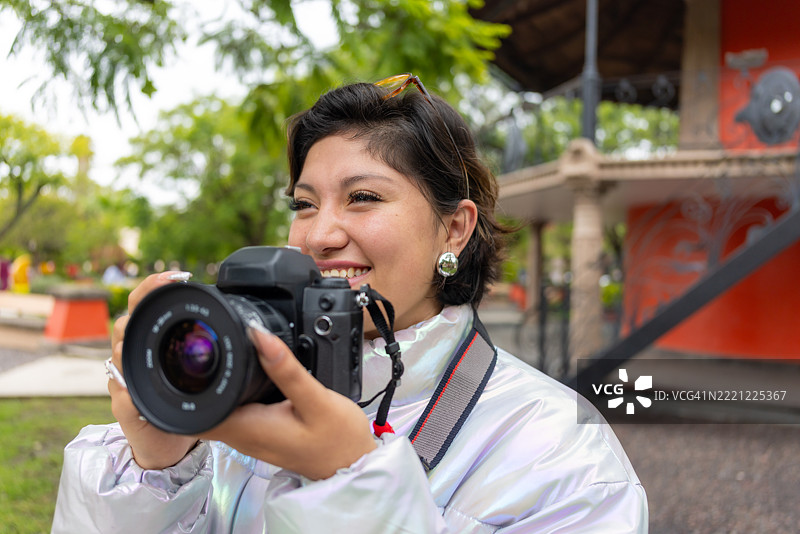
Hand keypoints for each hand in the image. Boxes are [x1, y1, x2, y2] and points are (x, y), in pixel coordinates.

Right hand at [109, 272, 198, 469]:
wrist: (168, 441)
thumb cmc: (182, 398)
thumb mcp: (193, 365)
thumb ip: (200, 339)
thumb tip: (228, 308)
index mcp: (149, 341)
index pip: (144, 304)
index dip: (154, 286)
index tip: (177, 275)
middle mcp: (132, 358)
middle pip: (124, 325)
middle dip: (138, 313)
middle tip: (157, 304)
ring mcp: (126, 383)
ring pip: (120, 357)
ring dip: (129, 348)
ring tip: (141, 341)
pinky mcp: (126, 411)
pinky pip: (124, 399)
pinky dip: (130, 394)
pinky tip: (136, 392)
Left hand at [197, 323, 376, 479]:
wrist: (353, 464)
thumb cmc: (338, 438)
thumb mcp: (316, 399)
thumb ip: (287, 369)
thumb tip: (260, 337)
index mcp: (247, 428)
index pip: (192, 413)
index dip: (181, 387)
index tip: (185, 357)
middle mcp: (241, 436)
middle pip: (198, 408)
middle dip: (194, 379)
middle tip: (203, 345)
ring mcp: (249, 437)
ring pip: (215, 408)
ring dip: (214, 385)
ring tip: (221, 354)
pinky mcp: (259, 433)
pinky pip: (233, 411)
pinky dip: (232, 392)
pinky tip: (245, 375)